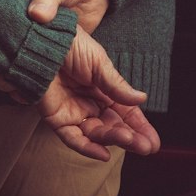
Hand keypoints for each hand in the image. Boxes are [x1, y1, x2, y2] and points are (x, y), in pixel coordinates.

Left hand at [38, 26, 159, 160]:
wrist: (42, 40)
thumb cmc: (70, 45)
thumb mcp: (99, 63)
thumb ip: (117, 86)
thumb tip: (141, 99)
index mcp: (102, 87)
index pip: (124, 112)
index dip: (139, 126)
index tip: (153, 142)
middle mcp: (89, 102)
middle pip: (112, 126)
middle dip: (130, 137)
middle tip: (146, 147)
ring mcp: (73, 111)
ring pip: (96, 133)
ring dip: (114, 140)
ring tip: (131, 142)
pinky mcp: (56, 118)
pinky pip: (73, 138)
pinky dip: (87, 148)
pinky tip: (104, 154)